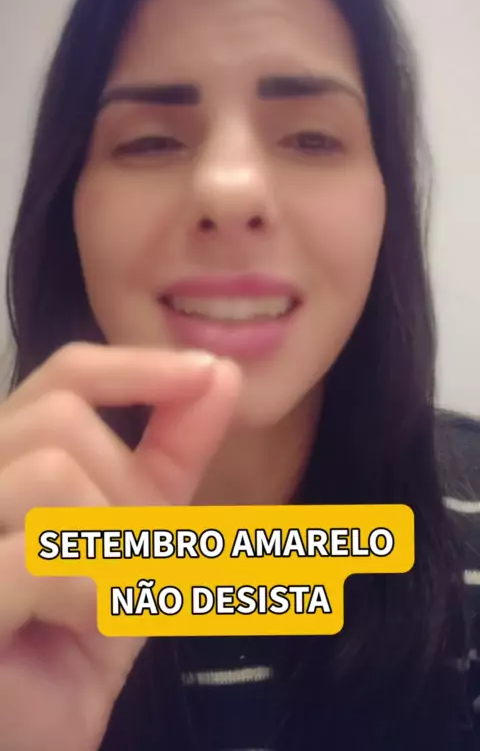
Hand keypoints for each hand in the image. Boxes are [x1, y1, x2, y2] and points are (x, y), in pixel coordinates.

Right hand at [0, 343, 239, 750]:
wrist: (30, 734)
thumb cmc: (74, 636)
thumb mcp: (139, 537)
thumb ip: (169, 457)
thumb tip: (219, 374)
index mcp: (8, 459)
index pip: (62, 375)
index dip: (135, 367)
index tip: (209, 374)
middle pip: (59, 419)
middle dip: (126, 490)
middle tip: (138, 564)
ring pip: (50, 471)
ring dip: (112, 542)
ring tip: (110, 599)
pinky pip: (39, 555)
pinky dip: (92, 593)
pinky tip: (88, 628)